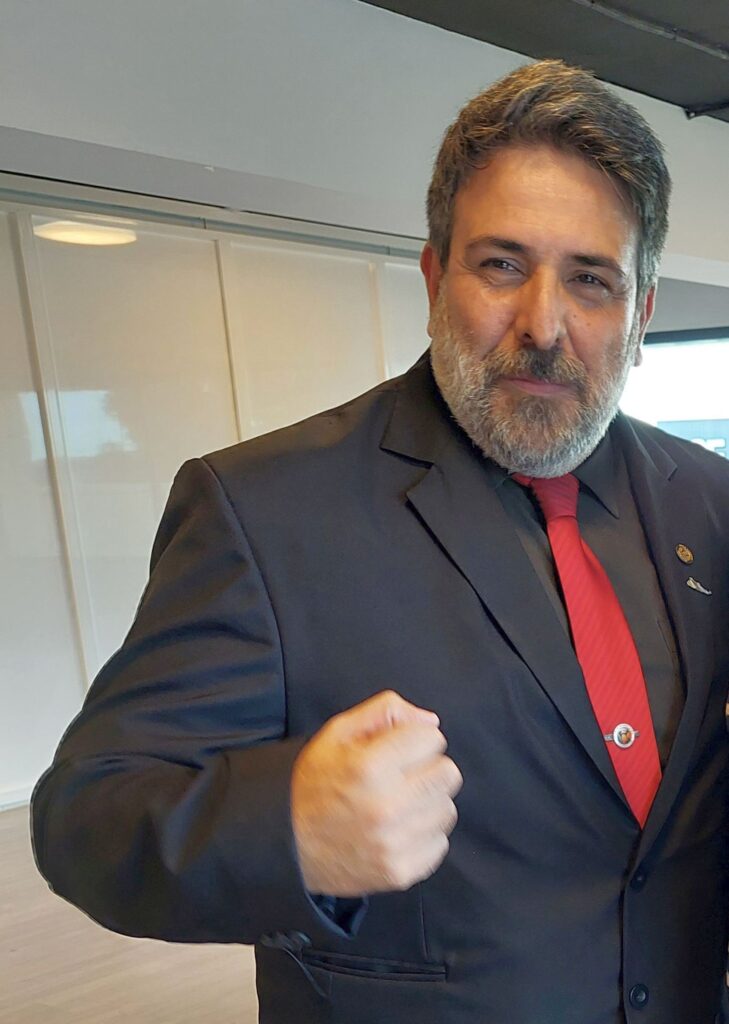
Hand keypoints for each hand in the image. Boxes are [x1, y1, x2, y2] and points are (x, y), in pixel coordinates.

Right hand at [291, 690, 461, 896]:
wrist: (290, 847)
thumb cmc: (315, 785)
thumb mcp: (337, 734)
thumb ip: (385, 712)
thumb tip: (429, 721)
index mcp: (369, 766)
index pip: (432, 737)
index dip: (414, 739)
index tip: (398, 750)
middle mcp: (386, 805)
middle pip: (448, 773)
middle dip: (428, 768)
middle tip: (403, 776)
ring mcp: (395, 843)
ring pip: (447, 808)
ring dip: (427, 803)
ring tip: (397, 804)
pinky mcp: (401, 872)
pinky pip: (440, 843)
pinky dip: (423, 835)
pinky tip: (398, 830)